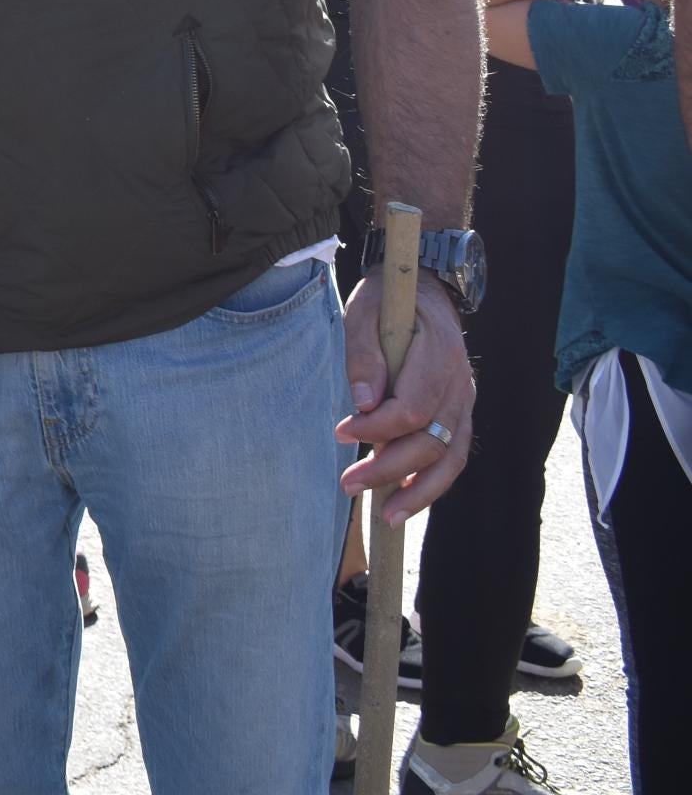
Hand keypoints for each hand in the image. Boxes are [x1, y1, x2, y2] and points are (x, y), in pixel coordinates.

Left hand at [337, 279, 473, 519]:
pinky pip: (454, 456)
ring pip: (452, 458)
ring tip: (388, 517)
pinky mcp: (461, 415)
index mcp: (440, 355)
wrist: (425, 290)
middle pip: (432, 440)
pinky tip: (407, 501)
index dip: (378, 428)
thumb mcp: (364, 311)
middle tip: (348, 485)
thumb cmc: (388, 301)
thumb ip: (363, 354)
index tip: (341, 432)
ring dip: (420, 492)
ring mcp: (466, 402)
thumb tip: (363, 405)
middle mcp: (462, 384)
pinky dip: (433, 483)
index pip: (413, 407)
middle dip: (390, 469)